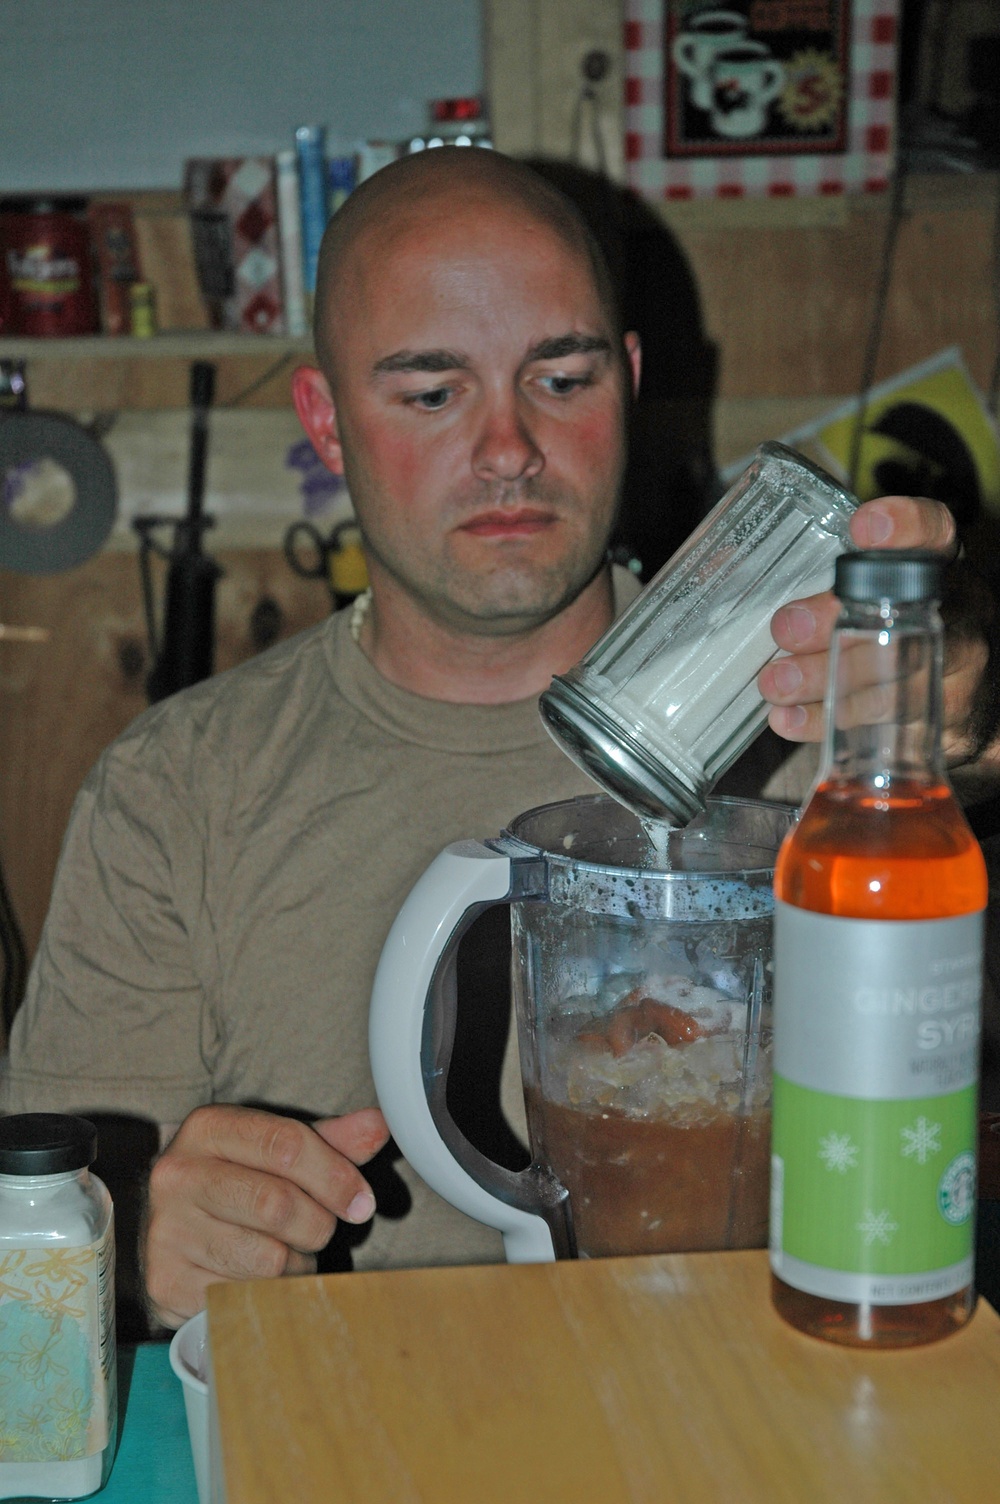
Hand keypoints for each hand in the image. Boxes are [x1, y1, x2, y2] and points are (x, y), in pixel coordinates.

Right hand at [142, 1103, 389, 1328]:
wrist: (172, 1226)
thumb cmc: (237, 1180)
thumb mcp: (278, 1150)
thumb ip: (330, 1139)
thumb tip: (378, 1126)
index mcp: (207, 1128)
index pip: (286, 1145)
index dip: (335, 1176)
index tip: (361, 1201)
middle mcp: (177, 1175)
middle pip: (278, 1205)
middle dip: (317, 1224)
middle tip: (319, 1228)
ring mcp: (167, 1231)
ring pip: (267, 1259)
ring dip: (295, 1262)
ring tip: (284, 1249)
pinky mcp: (167, 1283)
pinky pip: (246, 1298)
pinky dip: (268, 1292)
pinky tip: (258, 1275)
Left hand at [758, 496, 987, 759]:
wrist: (967, 692)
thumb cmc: (904, 625)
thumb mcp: (882, 588)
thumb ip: (830, 577)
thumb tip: (733, 572)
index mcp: (939, 568)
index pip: (935, 534)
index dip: (905, 527)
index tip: (864, 526)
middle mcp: (959, 615)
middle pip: (903, 615)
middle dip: (836, 620)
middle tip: (785, 627)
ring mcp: (957, 674)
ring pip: (891, 680)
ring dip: (824, 680)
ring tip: (776, 682)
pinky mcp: (940, 724)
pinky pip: (881, 729)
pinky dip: (825, 724)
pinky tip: (788, 718)